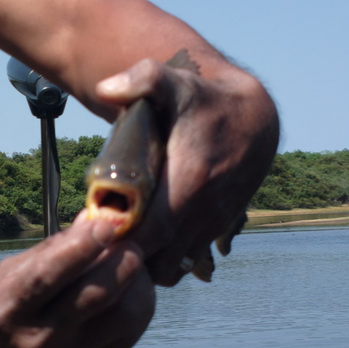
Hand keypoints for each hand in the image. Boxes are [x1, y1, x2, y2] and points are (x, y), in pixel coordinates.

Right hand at [0, 213, 154, 347]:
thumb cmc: (6, 311)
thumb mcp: (11, 276)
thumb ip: (52, 249)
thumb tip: (93, 218)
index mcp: (10, 308)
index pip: (48, 275)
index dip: (82, 246)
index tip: (105, 224)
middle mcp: (39, 339)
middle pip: (97, 294)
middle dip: (122, 259)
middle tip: (128, 242)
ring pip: (126, 314)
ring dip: (138, 281)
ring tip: (131, 265)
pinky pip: (132, 330)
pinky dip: (140, 302)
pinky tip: (130, 289)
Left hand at [96, 54, 278, 285]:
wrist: (254, 118)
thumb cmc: (206, 101)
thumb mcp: (175, 82)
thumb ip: (142, 78)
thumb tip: (104, 88)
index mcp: (190, 183)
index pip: (149, 235)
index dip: (117, 241)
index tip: (93, 230)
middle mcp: (204, 213)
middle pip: (158, 262)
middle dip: (127, 258)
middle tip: (101, 239)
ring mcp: (212, 226)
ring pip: (173, 269)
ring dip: (146, 262)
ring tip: (120, 240)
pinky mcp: (216, 231)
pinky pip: (187, 262)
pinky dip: (164, 260)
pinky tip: (144, 241)